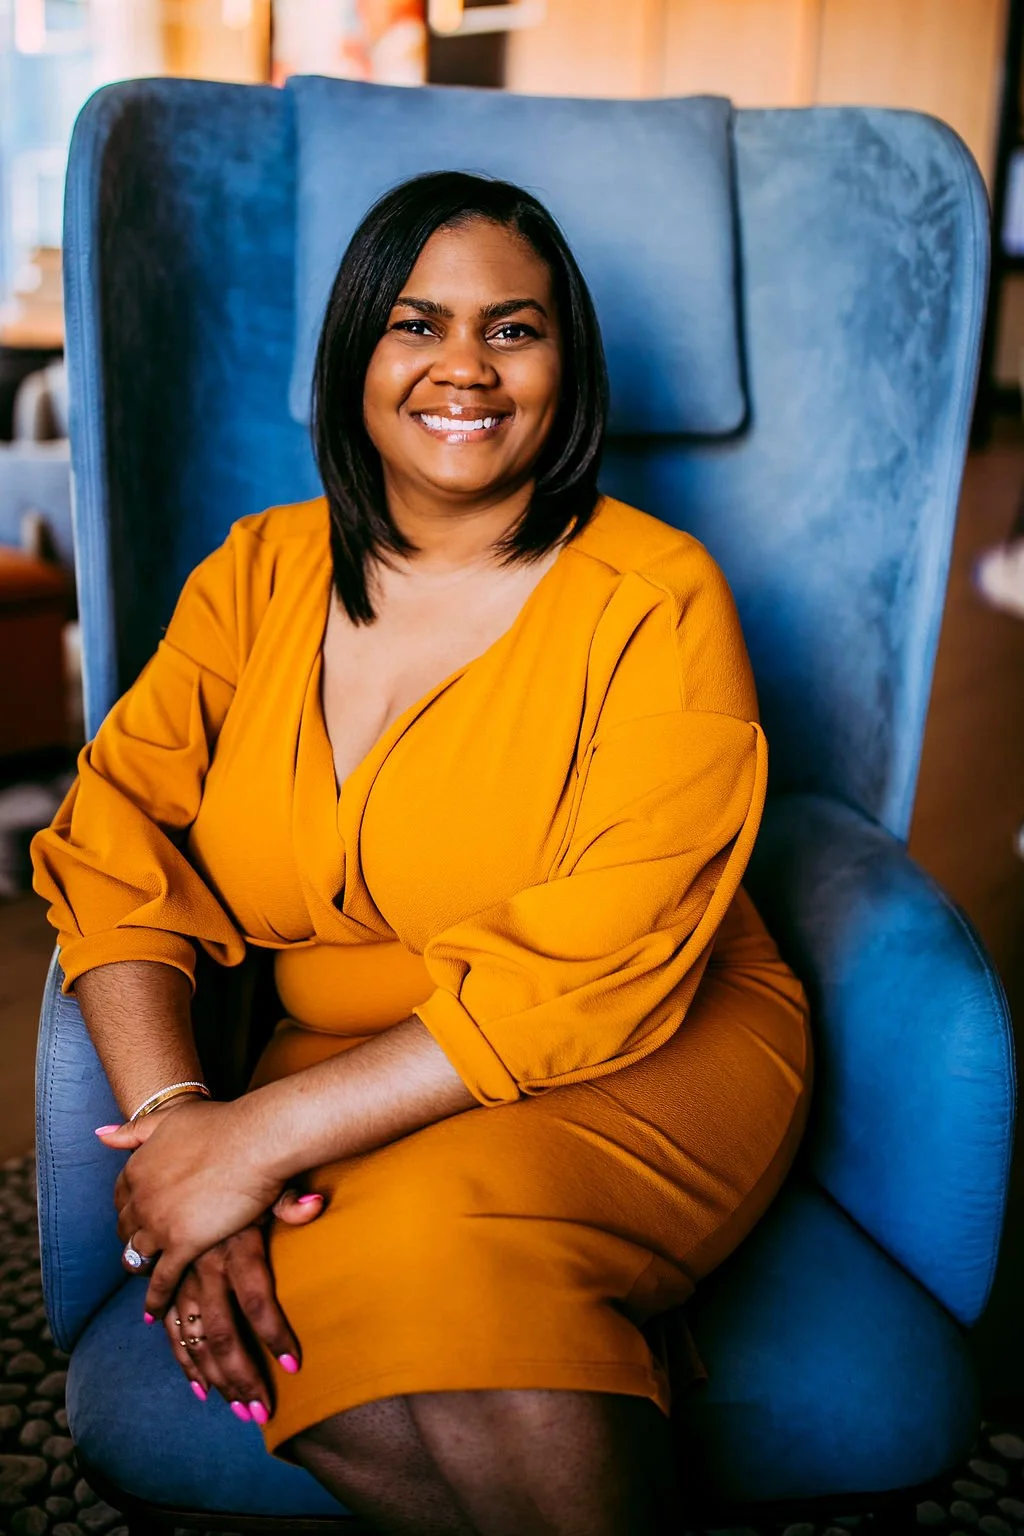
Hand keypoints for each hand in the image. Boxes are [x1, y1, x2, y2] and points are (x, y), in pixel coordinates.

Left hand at [97, 1096, 287, 1314]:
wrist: (254, 1139)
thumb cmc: (222, 1124)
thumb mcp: (170, 1118)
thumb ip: (135, 1130)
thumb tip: (99, 1134)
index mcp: (137, 1168)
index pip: (121, 1195)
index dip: (129, 1206)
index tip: (138, 1214)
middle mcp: (140, 1198)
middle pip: (126, 1227)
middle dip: (132, 1236)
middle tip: (144, 1246)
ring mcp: (158, 1224)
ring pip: (138, 1255)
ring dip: (141, 1267)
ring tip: (146, 1277)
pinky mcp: (182, 1246)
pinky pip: (161, 1280)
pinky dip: (155, 1298)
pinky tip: (153, 1311)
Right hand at [160, 1190, 324, 1423]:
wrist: (192, 1155)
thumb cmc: (243, 1171)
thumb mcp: (266, 1183)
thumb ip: (290, 1201)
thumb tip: (318, 1203)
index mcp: (232, 1244)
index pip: (255, 1298)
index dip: (274, 1332)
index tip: (294, 1365)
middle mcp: (204, 1266)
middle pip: (220, 1333)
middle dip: (242, 1376)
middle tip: (262, 1413)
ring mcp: (182, 1277)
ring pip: (195, 1339)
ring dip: (217, 1378)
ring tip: (241, 1411)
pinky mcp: (170, 1281)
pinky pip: (172, 1329)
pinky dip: (184, 1360)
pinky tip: (201, 1389)